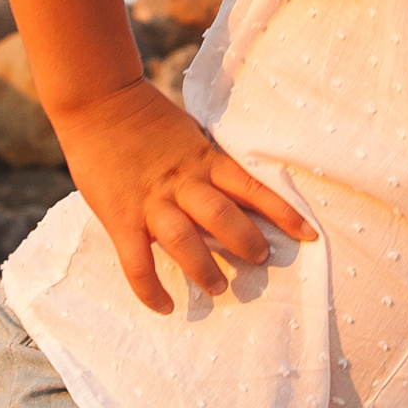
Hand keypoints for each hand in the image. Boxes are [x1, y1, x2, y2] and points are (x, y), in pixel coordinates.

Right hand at [51, 77, 315, 313]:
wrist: (98, 101)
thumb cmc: (145, 118)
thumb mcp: (188, 135)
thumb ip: (207, 163)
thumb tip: (232, 190)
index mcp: (203, 159)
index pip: (252, 188)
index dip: (283, 212)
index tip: (309, 235)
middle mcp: (183, 182)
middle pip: (223, 217)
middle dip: (246, 242)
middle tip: (260, 260)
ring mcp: (151, 201)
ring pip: (184, 241)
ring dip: (205, 269)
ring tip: (218, 287)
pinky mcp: (121, 218)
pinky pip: (137, 262)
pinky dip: (151, 289)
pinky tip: (166, 306)